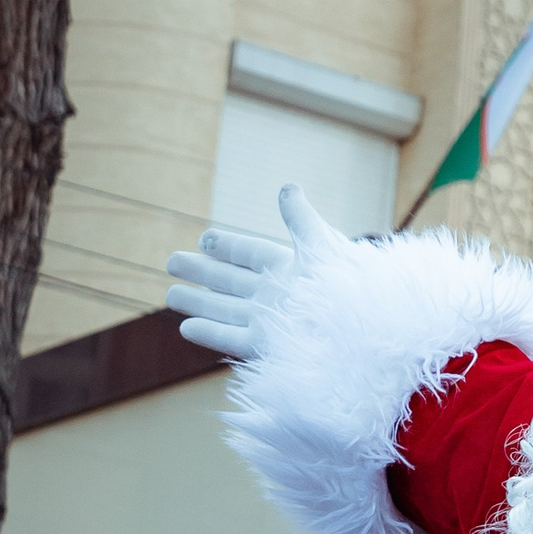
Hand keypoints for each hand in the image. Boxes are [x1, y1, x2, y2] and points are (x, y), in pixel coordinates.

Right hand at [165, 186, 341, 356]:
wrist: (361, 329)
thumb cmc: (346, 286)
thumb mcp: (321, 246)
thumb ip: (300, 218)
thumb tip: (287, 187)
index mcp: (292, 268)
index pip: (252, 254)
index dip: (228, 246)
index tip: (203, 238)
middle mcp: (278, 295)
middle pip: (233, 281)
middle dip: (203, 272)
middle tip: (172, 262)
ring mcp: (271, 322)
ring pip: (227, 310)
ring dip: (199, 303)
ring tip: (171, 294)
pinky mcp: (267, 346)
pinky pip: (232, 339)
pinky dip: (209, 333)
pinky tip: (186, 327)